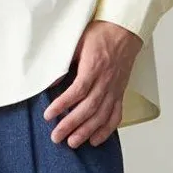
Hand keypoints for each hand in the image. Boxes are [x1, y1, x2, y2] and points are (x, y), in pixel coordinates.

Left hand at [43, 20, 142, 146]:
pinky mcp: (120, 93)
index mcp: (94, 67)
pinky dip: (107, 129)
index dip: (62, 105)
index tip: (48, 115)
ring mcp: (115, 89)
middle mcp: (106, 81)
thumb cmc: (100, 34)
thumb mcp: (77, 42)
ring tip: (73, 143)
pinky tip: (96, 140)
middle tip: (56, 136)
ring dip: (87, 131)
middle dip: (71, 125)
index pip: (77, 91)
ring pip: (102, 115)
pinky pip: (116, 115)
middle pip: (88, 108)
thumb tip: (50, 81)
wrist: (124, 30)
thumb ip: (64, 62)